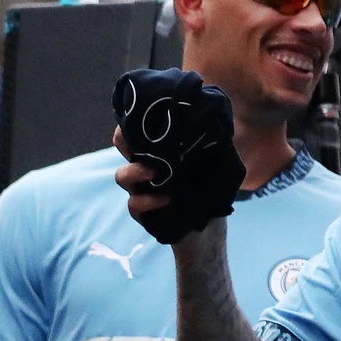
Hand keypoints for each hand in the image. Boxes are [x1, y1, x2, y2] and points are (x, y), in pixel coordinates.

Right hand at [111, 68, 246, 243]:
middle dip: (125, 140)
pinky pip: (133, 204)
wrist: (212, 225)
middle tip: (141, 144)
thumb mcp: (219, 158)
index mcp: (161, 149)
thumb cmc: (214, 187)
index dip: (135, 119)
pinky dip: (148, 201)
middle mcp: (146, 165)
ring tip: (155, 173)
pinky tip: (167, 199)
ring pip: (122, 176)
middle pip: (122, 144)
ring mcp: (141, 189)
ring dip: (135, 172)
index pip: (139, 127)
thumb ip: (211, 139)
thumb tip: (211, 115)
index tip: (145, 115)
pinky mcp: (143, 212)